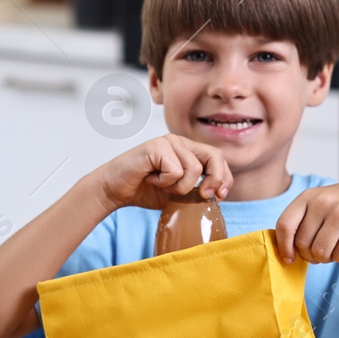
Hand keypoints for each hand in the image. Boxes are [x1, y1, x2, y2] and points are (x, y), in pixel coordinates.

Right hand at [89, 134, 232, 212]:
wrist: (114, 190)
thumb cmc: (143, 190)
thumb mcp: (177, 193)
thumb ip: (196, 189)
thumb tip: (219, 194)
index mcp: (187, 150)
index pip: (217, 158)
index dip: (224, 177)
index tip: (220, 196)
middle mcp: (180, 142)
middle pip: (214, 156)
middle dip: (215, 180)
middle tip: (203, 195)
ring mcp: (168, 141)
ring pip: (194, 168)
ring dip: (180, 187)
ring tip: (162, 186)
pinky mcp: (157, 146)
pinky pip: (175, 170)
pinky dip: (165, 182)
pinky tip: (151, 178)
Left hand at [274, 181, 338, 264]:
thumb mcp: (318, 204)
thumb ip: (299, 223)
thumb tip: (285, 255)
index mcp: (308, 196)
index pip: (284, 225)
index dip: (283, 247)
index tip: (289, 259)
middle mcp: (324, 201)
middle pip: (303, 244)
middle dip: (309, 256)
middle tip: (319, 253)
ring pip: (320, 252)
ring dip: (324, 258)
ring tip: (331, 250)